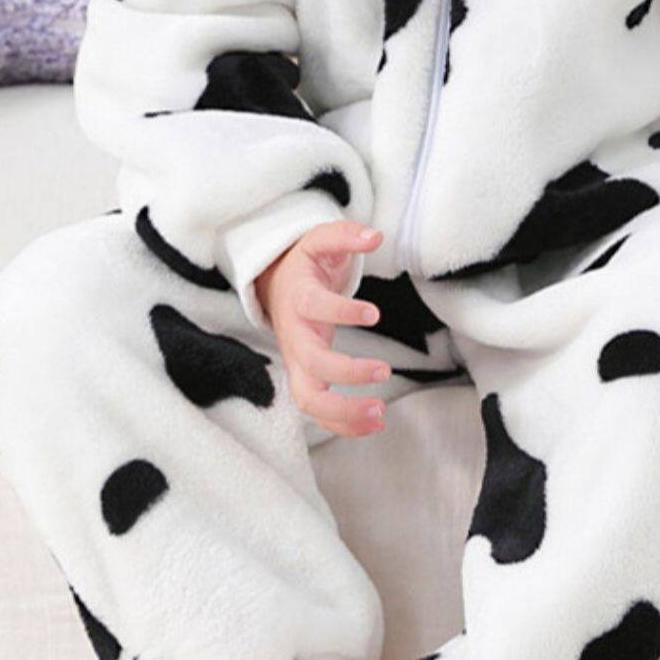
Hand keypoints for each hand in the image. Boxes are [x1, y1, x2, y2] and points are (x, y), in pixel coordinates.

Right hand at [256, 221, 388, 435]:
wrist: (276, 289)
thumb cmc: (305, 267)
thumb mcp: (319, 241)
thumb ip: (344, 235)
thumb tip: (374, 235)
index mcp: (298, 299)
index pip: (313, 307)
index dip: (340, 311)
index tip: (373, 313)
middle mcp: (294, 336)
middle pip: (310, 363)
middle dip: (345, 372)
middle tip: (383, 370)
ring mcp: (297, 363)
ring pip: (309, 399)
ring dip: (342, 412)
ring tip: (380, 412)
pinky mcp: (305, 380)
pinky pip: (319, 412)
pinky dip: (344, 424)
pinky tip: (375, 423)